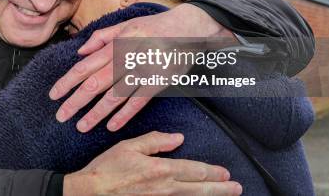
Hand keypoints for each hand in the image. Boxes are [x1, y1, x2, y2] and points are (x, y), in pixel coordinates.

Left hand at [50, 3, 234, 131]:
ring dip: (96, 113)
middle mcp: (126, 57)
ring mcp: (142, 70)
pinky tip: (111, 126)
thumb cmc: (154, 26)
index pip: (85, 66)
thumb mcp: (126, 24)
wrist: (188, 28)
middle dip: (75, 101)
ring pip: (114, 96)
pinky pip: (138, 102)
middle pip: (95, 83)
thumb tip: (80, 52)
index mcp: (115, 44)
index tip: (53, 95)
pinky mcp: (159, 81)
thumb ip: (102, 37)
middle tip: (61, 116)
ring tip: (81, 126)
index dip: (67, 82)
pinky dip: (124, 115)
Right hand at [63, 131, 241, 195]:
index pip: (194, 170)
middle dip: (221, 188)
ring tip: (226, 195)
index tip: (226, 174)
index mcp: (160, 169)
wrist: (92, 191)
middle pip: (199, 188)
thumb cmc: (108, 168)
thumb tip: (177, 138)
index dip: (212, 172)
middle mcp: (165, 188)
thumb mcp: (130, 146)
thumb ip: (155, 141)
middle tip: (237, 188)